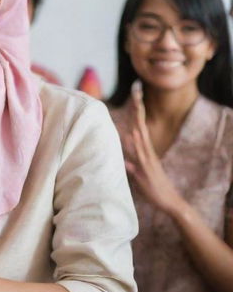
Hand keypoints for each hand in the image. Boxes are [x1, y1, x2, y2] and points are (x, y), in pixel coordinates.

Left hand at [123, 87, 184, 215]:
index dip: (135, 111)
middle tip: (136, 89)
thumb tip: (122, 158)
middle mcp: (147, 151)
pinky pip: (139, 155)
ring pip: (140, 135)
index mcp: (145, 149)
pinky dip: (135, 144)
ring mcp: (147, 159)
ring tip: (134, 103)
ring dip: (136, 120)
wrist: (169, 202)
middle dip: (137, 108)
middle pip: (140, 125)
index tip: (134, 95)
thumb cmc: (153, 187)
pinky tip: (131, 134)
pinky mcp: (146, 169)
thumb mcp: (139, 172)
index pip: (138, 125)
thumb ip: (131, 163)